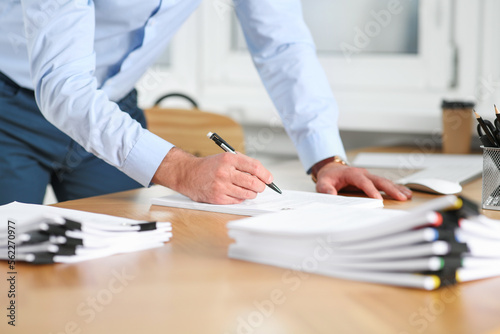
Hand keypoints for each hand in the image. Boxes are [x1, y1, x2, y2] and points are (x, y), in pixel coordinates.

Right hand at [152, 148, 272, 203]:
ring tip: (248, 189)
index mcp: (229, 159)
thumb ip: (244, 164)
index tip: (269, 179)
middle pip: (253, 183)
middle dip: (261, 186)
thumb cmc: (210, 166)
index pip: (255, 167)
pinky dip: (240, 198)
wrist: (188, 174)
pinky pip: (238, 201)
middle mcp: (225, 172)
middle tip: (261, 186)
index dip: (265, 174)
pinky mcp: (217, 198)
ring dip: (251, 193)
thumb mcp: (226, 158)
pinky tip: (235, 193)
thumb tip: (263, 174)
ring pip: (248, 194)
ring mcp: (221, 186)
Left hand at [315, 163, 411, 200]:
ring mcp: (369, 176)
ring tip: (407, 196)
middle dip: (391, 189)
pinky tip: (405, 193)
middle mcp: (363, 173)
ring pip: (385, 181)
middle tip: (401, 198)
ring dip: (396, 188)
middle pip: (379, 180)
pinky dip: (395, 188)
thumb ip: (326, 189)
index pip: (363, 182)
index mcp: (352, 173)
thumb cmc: (329, 177)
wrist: (331, 169)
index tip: (378, 199)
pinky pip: (385, 183)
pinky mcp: (372, 180)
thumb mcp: (323, 183)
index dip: (371, 190)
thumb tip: (331, 196)